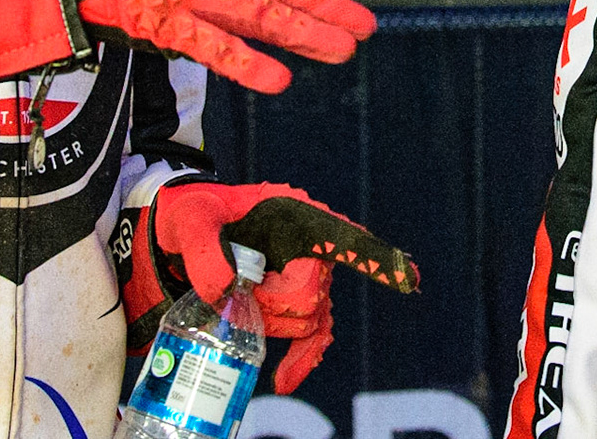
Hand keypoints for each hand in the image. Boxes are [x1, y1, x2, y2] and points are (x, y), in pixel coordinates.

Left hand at [154, 180, 419, 392]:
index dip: (374, 259)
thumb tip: (227, 291)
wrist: (188, 233)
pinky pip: (314, 339)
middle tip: (232, 283)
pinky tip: (284, 381)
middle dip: (267, 303)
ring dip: (264, 320)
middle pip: (309, 296)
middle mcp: (315, 247)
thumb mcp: (190, 219)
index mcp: (298, 215)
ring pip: (305, 321)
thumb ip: (205, 248)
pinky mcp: (298, 304)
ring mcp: (310, 277)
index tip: (408, 277)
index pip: (343, 238)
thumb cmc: (196, 214)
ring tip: (234, 295)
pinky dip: (302, 361)